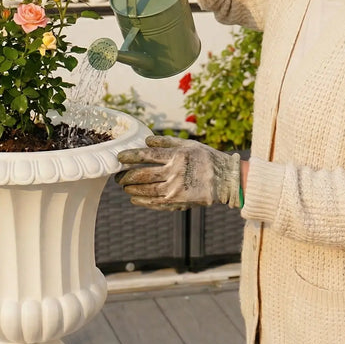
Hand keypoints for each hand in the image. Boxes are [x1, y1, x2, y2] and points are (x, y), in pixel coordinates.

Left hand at [116, 135, 241, 210]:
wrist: (225, 179)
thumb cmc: (206, 158)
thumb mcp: (188, 145)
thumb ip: (166, 142)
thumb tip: (146, 141)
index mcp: (176, 156)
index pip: (146, 156)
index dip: (130, 156)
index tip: (119, 157)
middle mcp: (174, 172)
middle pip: (142, 175)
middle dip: (126, 175)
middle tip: (118, 176)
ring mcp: (175, 189)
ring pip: (146, 190)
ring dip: (131, 189)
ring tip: (124, 187)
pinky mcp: (178, 202)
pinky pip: (155, 202)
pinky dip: (142, 201)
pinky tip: (134, 198)